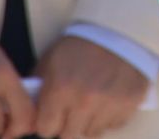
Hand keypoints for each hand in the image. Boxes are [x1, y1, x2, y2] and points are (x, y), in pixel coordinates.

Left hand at [32, 36, 148, 136]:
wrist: (119, 30)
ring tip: (91, 103)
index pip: (46, 129)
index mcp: (60, 89)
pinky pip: (113, 126)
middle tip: (71, 109)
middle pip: (68, 135)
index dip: (48, 122)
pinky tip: (108, 100)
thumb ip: (38, 88)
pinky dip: (109, 117)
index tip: (52, 115)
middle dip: (67, 124)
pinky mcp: (129, 105)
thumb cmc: (80, 45)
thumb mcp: (51, 59)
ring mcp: (108, 105)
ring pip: (91, 133)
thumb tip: (30, 112)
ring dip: (88, 122)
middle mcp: (84, 102)